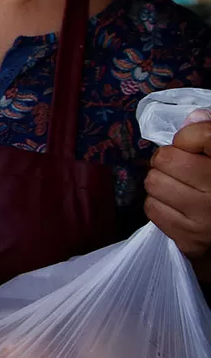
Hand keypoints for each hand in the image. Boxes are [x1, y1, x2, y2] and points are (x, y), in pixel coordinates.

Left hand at [145, 109, 210, 275]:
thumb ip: (210, 135)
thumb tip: (193, 117)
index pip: (202, 136)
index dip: (188, 136)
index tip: (191, 144)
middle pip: (166, 159)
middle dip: (168, 160)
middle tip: (179, 167)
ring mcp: (206, 220)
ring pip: (154, 183)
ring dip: (161, 182)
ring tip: (179, 187)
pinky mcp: (190, 241)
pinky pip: (152, 209)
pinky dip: (159, 204)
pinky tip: (177, 206)